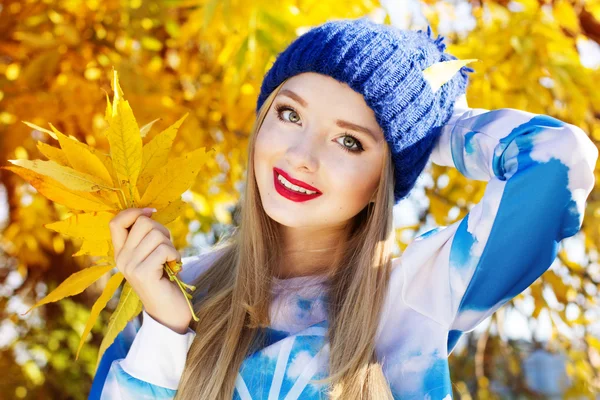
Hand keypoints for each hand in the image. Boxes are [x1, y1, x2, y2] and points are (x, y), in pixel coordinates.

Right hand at [109, 207, 191, 333]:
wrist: (170, 311)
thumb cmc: (165, 279)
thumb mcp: (152, 254)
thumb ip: (147, 236)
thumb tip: (149, 212)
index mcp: (120, 252)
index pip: (116, 221)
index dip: (135, 211)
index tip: (152, 212)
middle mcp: (121, 259)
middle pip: (143, 223)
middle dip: (162, 230)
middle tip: (167, 249)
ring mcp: (130, 267)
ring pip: (156, 235)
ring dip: (170, 245)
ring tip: (170, 260)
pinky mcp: (143, 274)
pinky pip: (164, 249)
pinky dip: (175, 255)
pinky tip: (174, 267)